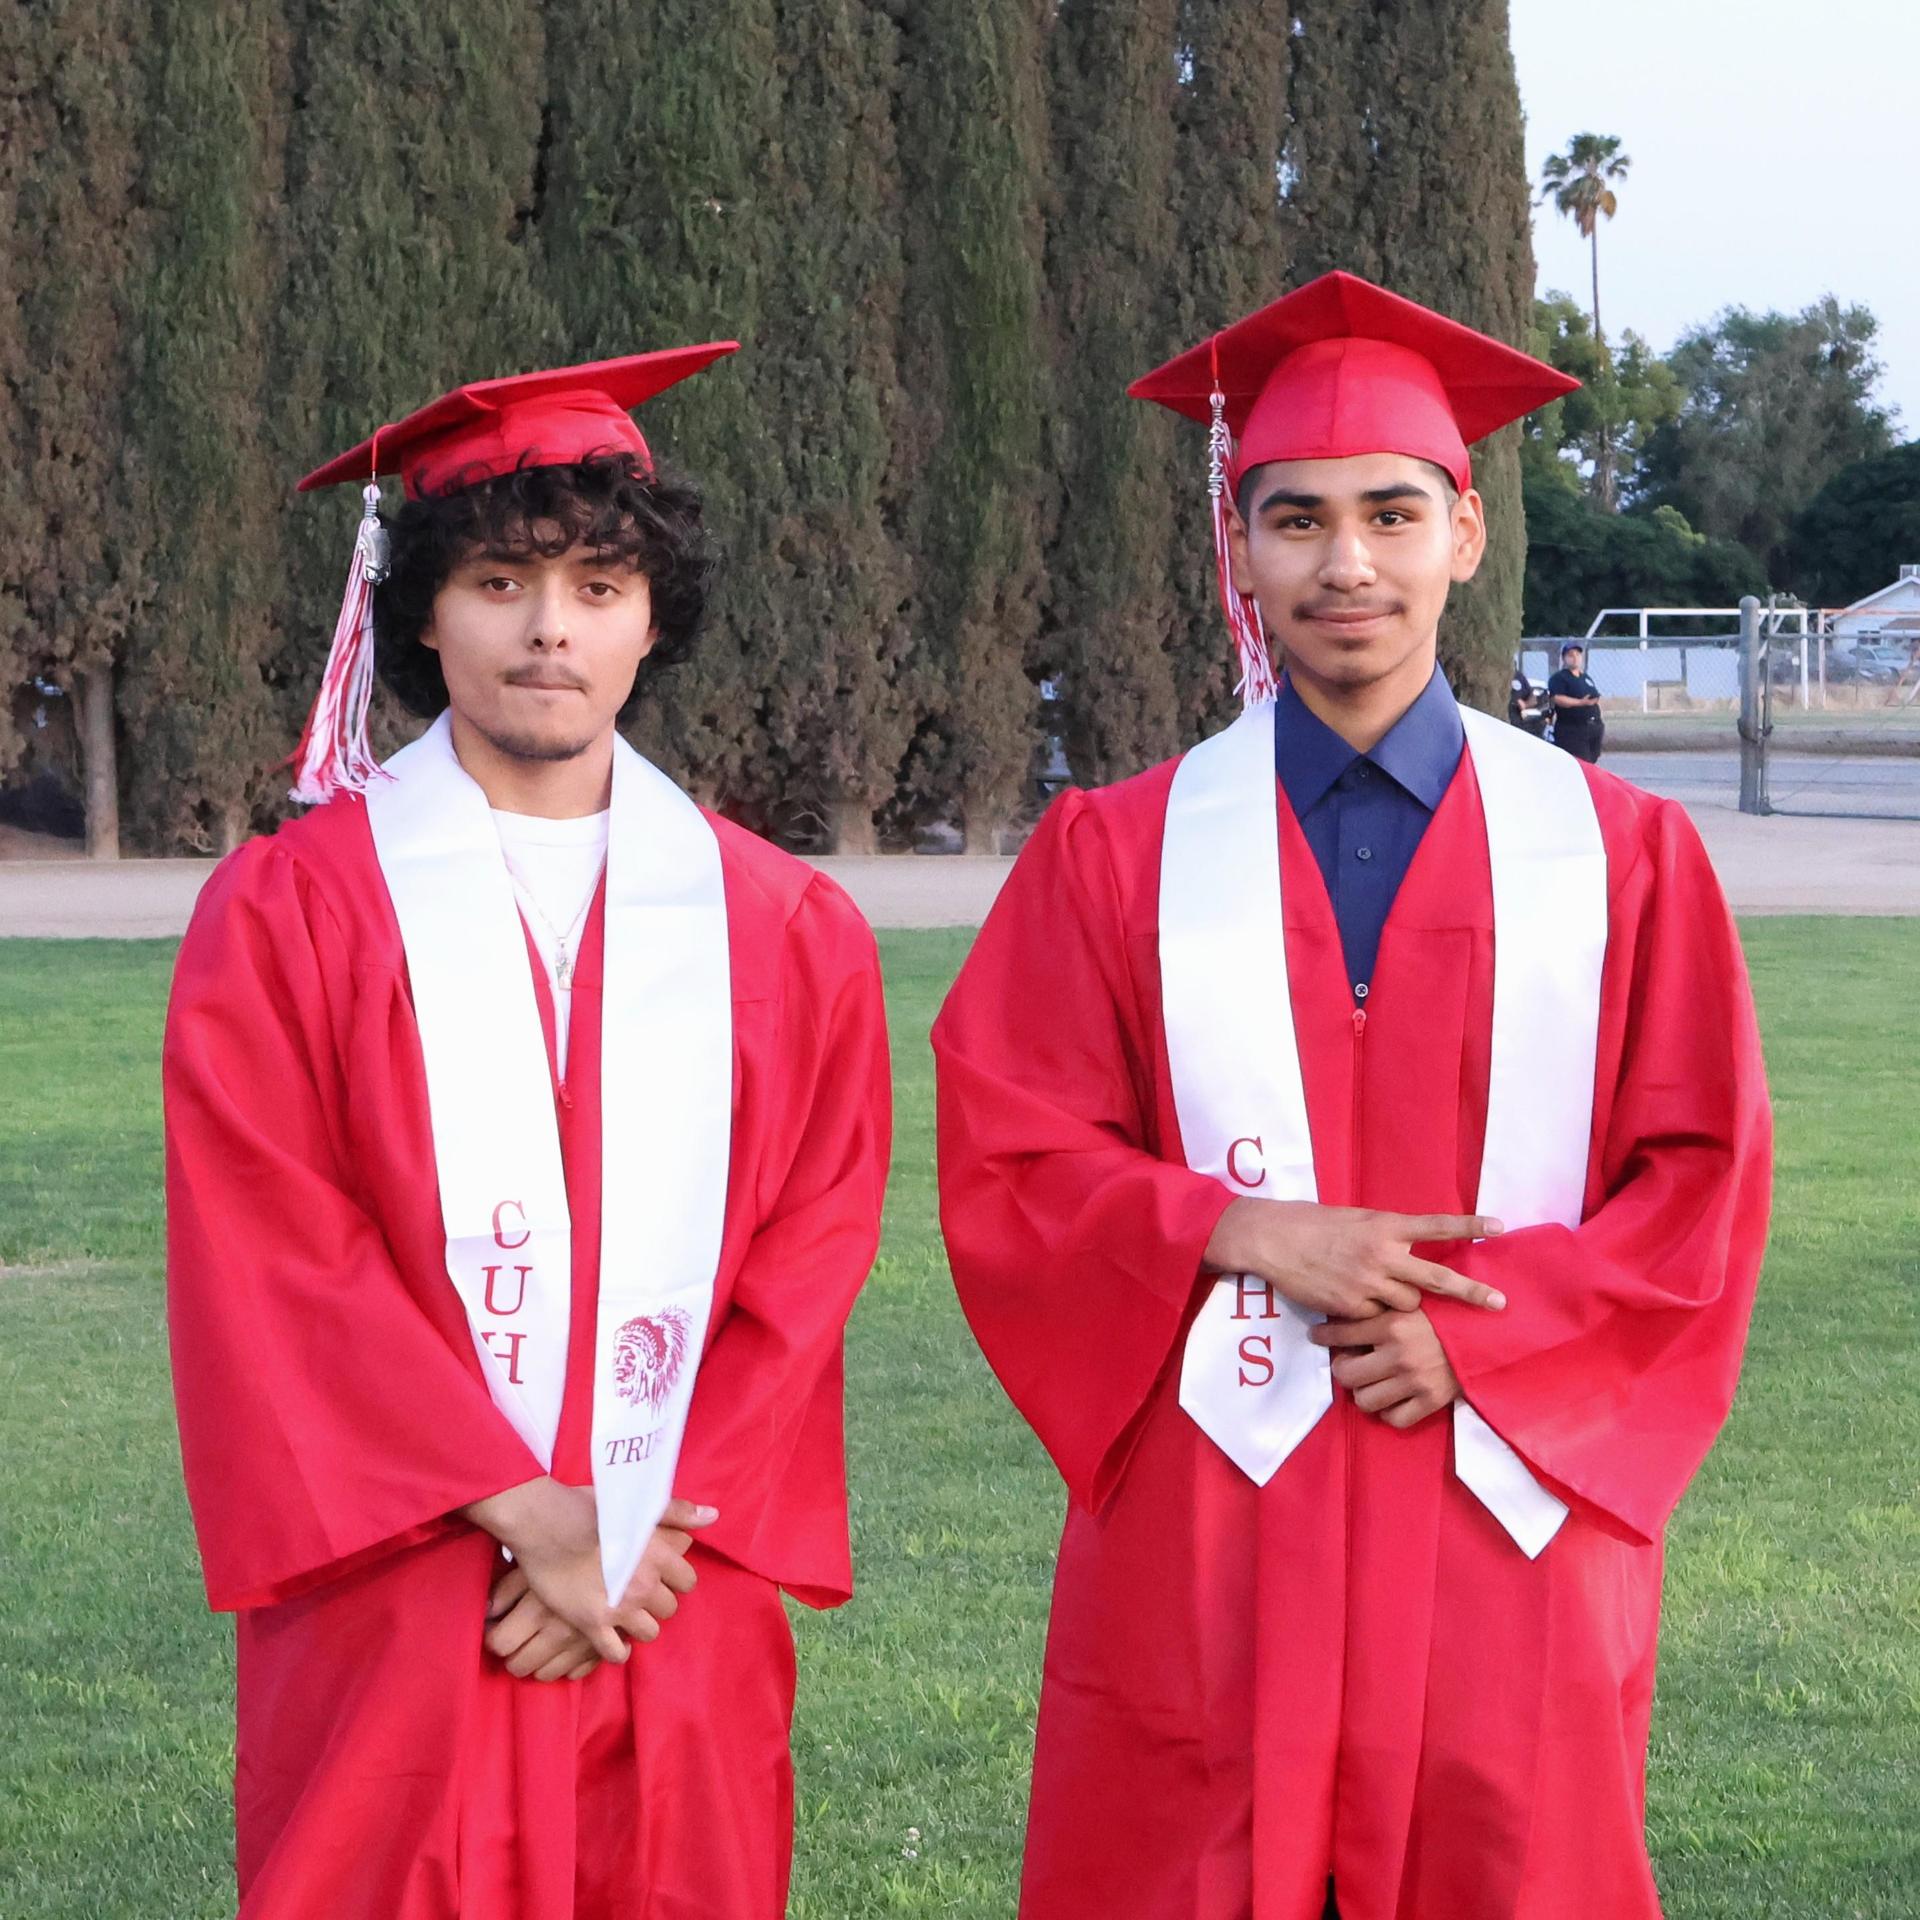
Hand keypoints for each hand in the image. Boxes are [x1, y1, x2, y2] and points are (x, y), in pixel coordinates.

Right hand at [461, 1479, 718, 1662]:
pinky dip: (617, 1649)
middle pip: (670, 1608)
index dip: (675, 1578)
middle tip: (639, 1593)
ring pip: (650, 1632)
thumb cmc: (589, 1508)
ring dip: (641, 1624)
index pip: (688, 1581)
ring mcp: (619, 1607)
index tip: (661, 1575)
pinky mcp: (592, 1624)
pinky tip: (611, 1637)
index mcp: (658, 1555)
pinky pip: (617, 1653)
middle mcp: (644, 1584)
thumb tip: (713, 1516)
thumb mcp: (637, 1505)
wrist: (545, 1523)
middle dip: (658, 1601)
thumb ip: (677, 1512)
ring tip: (627, 1614)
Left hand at [483, 1560, 601, 1681]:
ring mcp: (582, 1645)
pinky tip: (568, 1648)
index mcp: (539, 1611)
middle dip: (512, 1655)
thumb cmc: (577, 1550)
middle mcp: (559, 1634)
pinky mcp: (605, 1649)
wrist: (630, 1549)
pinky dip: (570, 1665)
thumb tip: (488, 1613)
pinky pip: (578, 1673)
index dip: (493, 1637)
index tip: (496, 1628)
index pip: (500, 1643)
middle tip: (516, 1640)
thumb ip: (508, 1590)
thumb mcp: (539, 1562)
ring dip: (539, 1664)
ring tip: (541, 1644)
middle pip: (520, 1665)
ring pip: (548, 1674)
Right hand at [1203, 1200, 1506, 1320]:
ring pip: (1407, 1304)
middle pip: (1436, 1278)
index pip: (1435, 1225)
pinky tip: (1350, 1299)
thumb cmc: (1312, 1223)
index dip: (1469, 1226)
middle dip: (1471, 1293)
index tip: (1498, 1227)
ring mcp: (1368, 1282)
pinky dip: (1371, 1313)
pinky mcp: (1351, 1306)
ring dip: (1403, 1303)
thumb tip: (1408, 1247)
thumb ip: (1385, 1234)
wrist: (1272, 1239)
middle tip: (1500, 1304)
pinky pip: (1376, 1317)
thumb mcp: (1355, 1219)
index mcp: (1385, 1225)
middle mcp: (1382, 1253)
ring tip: (1377, 1291)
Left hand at [1310, 1308, 1460, 1427]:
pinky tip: (1392, 1399)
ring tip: (1371, 1382)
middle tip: (1349, 1363)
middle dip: (1343, 1369)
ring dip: (1364, 1392)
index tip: (1316, 1336)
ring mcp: (1414, 1381)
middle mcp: (1398, 1354)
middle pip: (1345, 1374)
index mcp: (1392, 1323)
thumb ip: (1384, 1304)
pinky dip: (1389, 1411)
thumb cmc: (1449, 1313)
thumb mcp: (1413, 1300)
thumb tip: (1349, 1304)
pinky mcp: (1430, 1401)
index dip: (1323, 1335)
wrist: (1490, 1335)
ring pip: (1364, 1400)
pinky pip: (1393, 1418)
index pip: (1341, 1333)